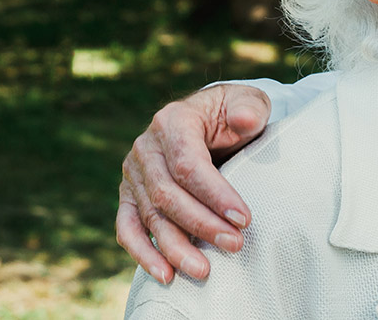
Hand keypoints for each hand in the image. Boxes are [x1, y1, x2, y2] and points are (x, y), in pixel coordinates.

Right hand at [117, 83, 270, 282]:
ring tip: (203, 270)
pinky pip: (128, 228)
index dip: (215, 194)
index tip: (244, 219)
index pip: (189, 165)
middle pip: (168, 195)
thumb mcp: (247, 103)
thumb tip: (245, 120)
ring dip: (176, 247)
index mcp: (172, 121)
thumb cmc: (232, 113)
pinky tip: (165, 274)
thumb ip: (249, 109)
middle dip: (202, 224)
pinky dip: (143, 253)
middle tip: (234, 245)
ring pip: (151, 216)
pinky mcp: (130, 196)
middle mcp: (145, 148)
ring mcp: (133, 174)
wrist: (210, 119)